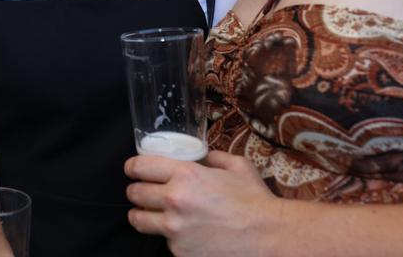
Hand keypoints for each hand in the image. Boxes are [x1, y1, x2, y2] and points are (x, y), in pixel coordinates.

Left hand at [125, 150, 280, 256]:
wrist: (270, 238)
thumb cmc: (255, 201)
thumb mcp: (237, 166)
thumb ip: (214, 157)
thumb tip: (202, 156)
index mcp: (186, 175)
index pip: (140, 167)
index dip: (133, 167)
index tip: (133, 170)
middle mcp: (174, 201)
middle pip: (134, 193)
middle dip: (137, 191)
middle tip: (143, 193)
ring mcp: (174, 230)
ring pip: (139, 220)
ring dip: (143, 216)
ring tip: (153, 215)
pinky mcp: (180, 253)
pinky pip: (165, 243)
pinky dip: (172, 239)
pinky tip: (188, 235)